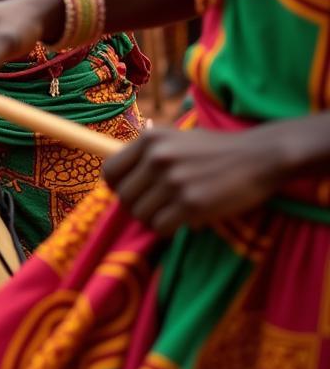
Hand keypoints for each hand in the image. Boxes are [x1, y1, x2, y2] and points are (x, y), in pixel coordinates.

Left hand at [102, 127, 282, 235]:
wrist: (258, 156)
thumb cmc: (215, 150)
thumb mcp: (175, 139)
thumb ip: (148, 154)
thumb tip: (119, 179)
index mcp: (149, 140)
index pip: (110, 171)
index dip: (117, 187)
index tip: (131, 194)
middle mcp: (157, 158)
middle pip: (124, 197)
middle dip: (137, 207)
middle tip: (157, 208)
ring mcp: (173, 181)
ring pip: (141, 214)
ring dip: (154, 219)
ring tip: (172, 212)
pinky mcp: (191, 204)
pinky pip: (161, 227)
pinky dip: (169, 229)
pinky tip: (184, 221)